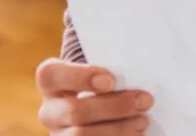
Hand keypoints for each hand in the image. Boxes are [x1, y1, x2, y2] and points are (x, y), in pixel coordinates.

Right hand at [36, 58, 153, 134]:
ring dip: (118, 129)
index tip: (110, 81)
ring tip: (143, 120)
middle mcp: (50, 111)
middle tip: (145, 100)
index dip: (80, 78)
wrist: (103, 111)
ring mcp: (59, 134)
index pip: (52, 75)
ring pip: (80, 135)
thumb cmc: (107, 82)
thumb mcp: (105, 70)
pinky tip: (136, 133)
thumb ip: (112, 66)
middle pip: (74, 111)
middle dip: (114, 107)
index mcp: (51, 82)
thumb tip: (138, 67)